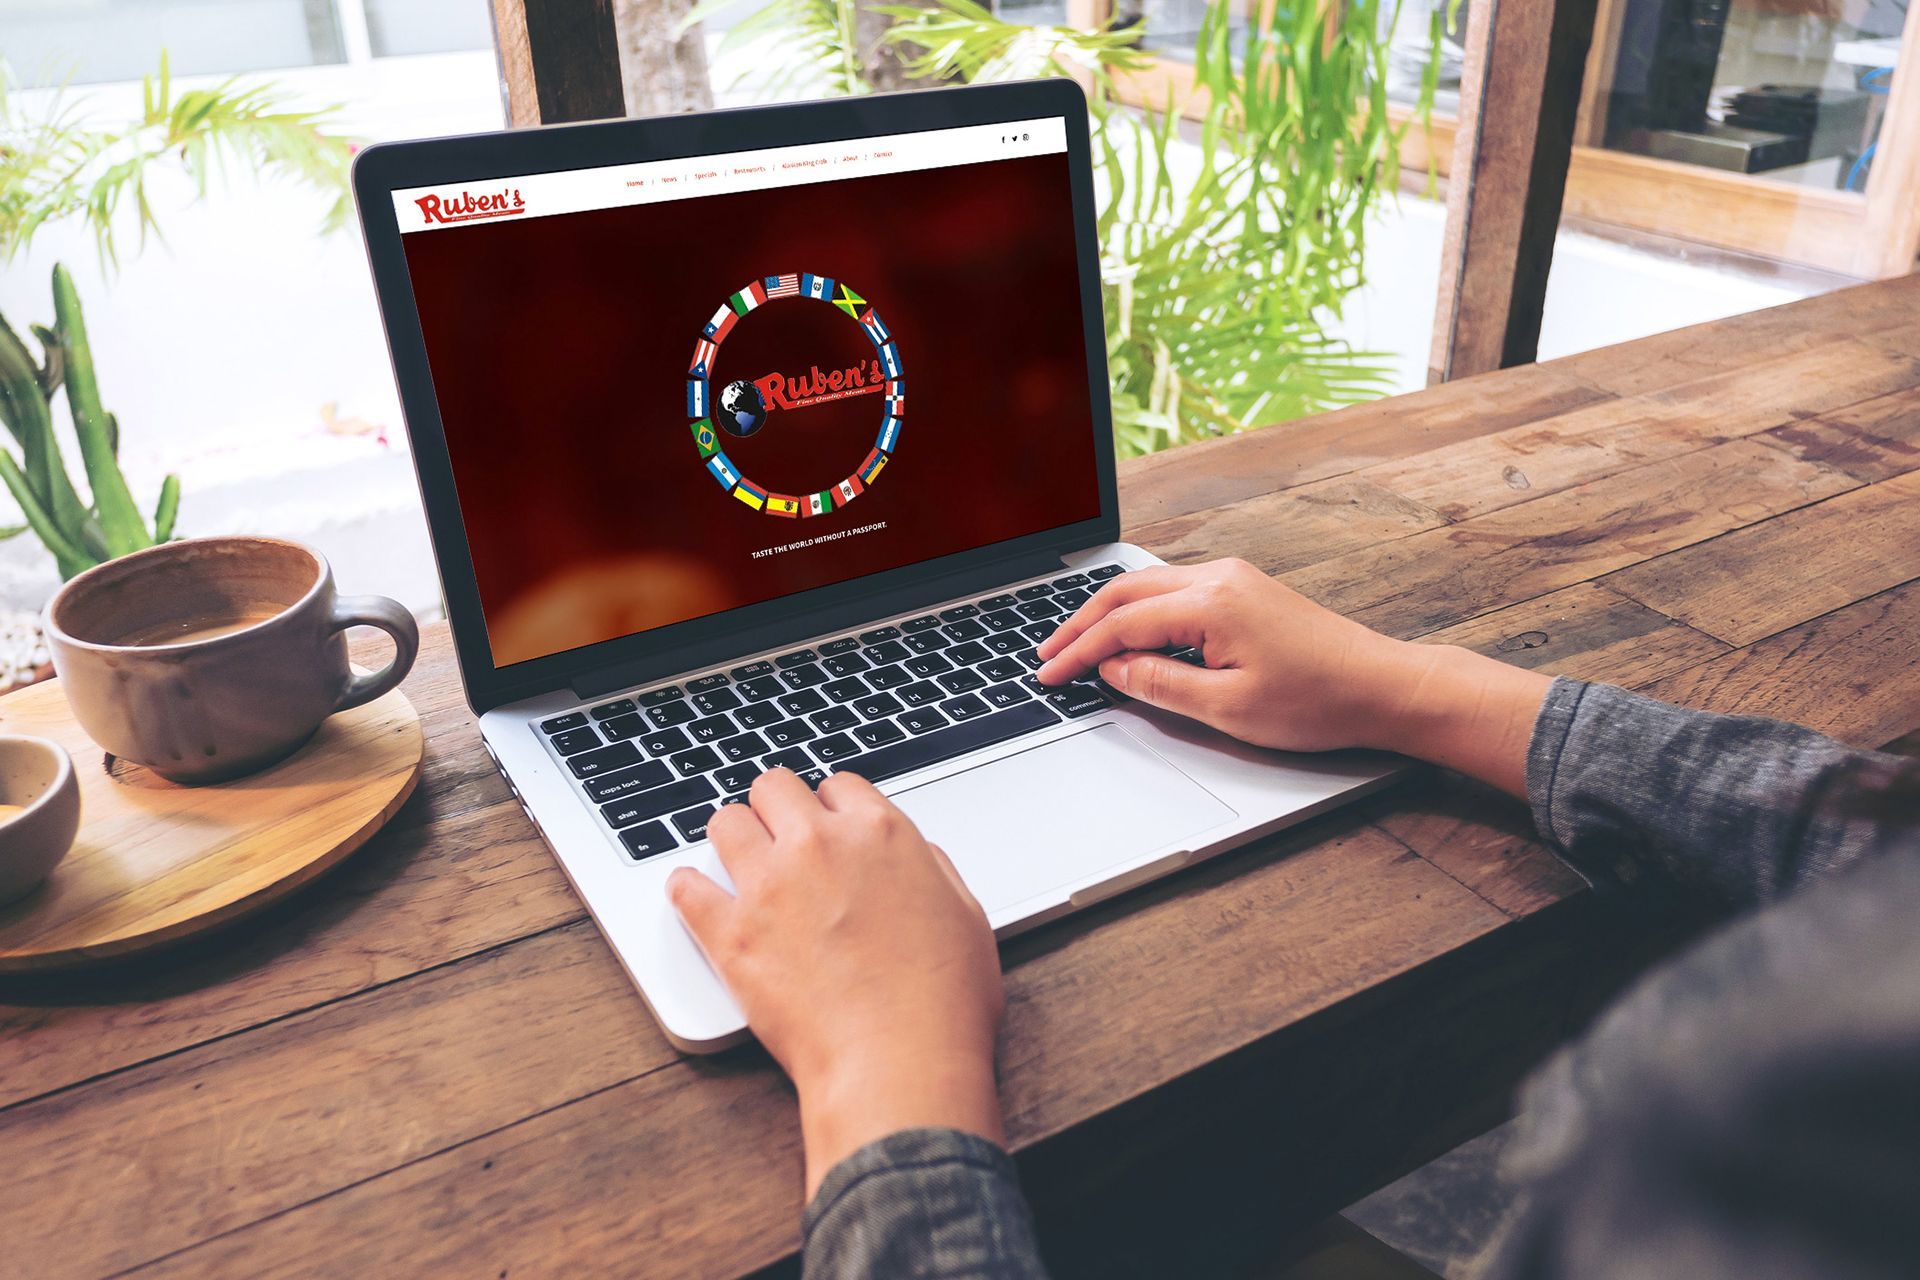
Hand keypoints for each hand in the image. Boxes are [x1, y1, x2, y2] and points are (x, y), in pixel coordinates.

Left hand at [668, 769, 1005, 1198]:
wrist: (900, 1063)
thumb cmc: (942, 1004)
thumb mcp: (966, 917)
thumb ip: (932, 869)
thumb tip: (912, 854)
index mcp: (880, 834)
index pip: (838, 786)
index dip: (832, 808)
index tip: (826, 825)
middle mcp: (820, 845)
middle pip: (774, 787)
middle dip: (776, 809)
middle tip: (778, 837)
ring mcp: (769, 886)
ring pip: (726, 822)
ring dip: (733, 837)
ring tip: (737, 860)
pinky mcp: (731, 935)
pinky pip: (685, 889)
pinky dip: (685, 890)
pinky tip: (691, 894)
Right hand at [1036, 559, 1549, 795]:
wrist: (1383, 686)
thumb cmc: (1318, 701)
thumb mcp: (1229, 708)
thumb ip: (1162, 684)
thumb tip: (1114, 669)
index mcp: (1212, 603)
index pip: (1122, 624)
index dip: (1077, 652)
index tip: (1048, 675)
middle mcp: (1220, 578)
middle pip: (1126, 591)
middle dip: (1079, 622)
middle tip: (1045, 655)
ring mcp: (1235, 578)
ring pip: (1148, 585)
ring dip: (1107, 613)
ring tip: (1074, 643)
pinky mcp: (1246, 588)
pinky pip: (1175, 590)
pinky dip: (1139, 609)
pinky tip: (1127, 632)